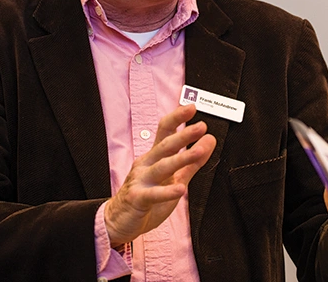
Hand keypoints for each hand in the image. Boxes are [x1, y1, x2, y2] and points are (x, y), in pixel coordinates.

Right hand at [104, 103, 216, 246]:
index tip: (192, 107)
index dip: (177, 118)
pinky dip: (167, 192)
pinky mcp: (138, 199)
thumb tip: (209, 139)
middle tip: (201, 126)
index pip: (165, 131)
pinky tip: (180, 190)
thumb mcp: (173, 177)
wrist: (118, 220)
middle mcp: (146, 164)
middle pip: (165, 145)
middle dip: (183, 135)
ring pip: (162, 167)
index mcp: (154, 156)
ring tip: (198, 152)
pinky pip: (153, 194)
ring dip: (181, 159)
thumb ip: (192, 161)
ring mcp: (141, 180)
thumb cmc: (146, 197)